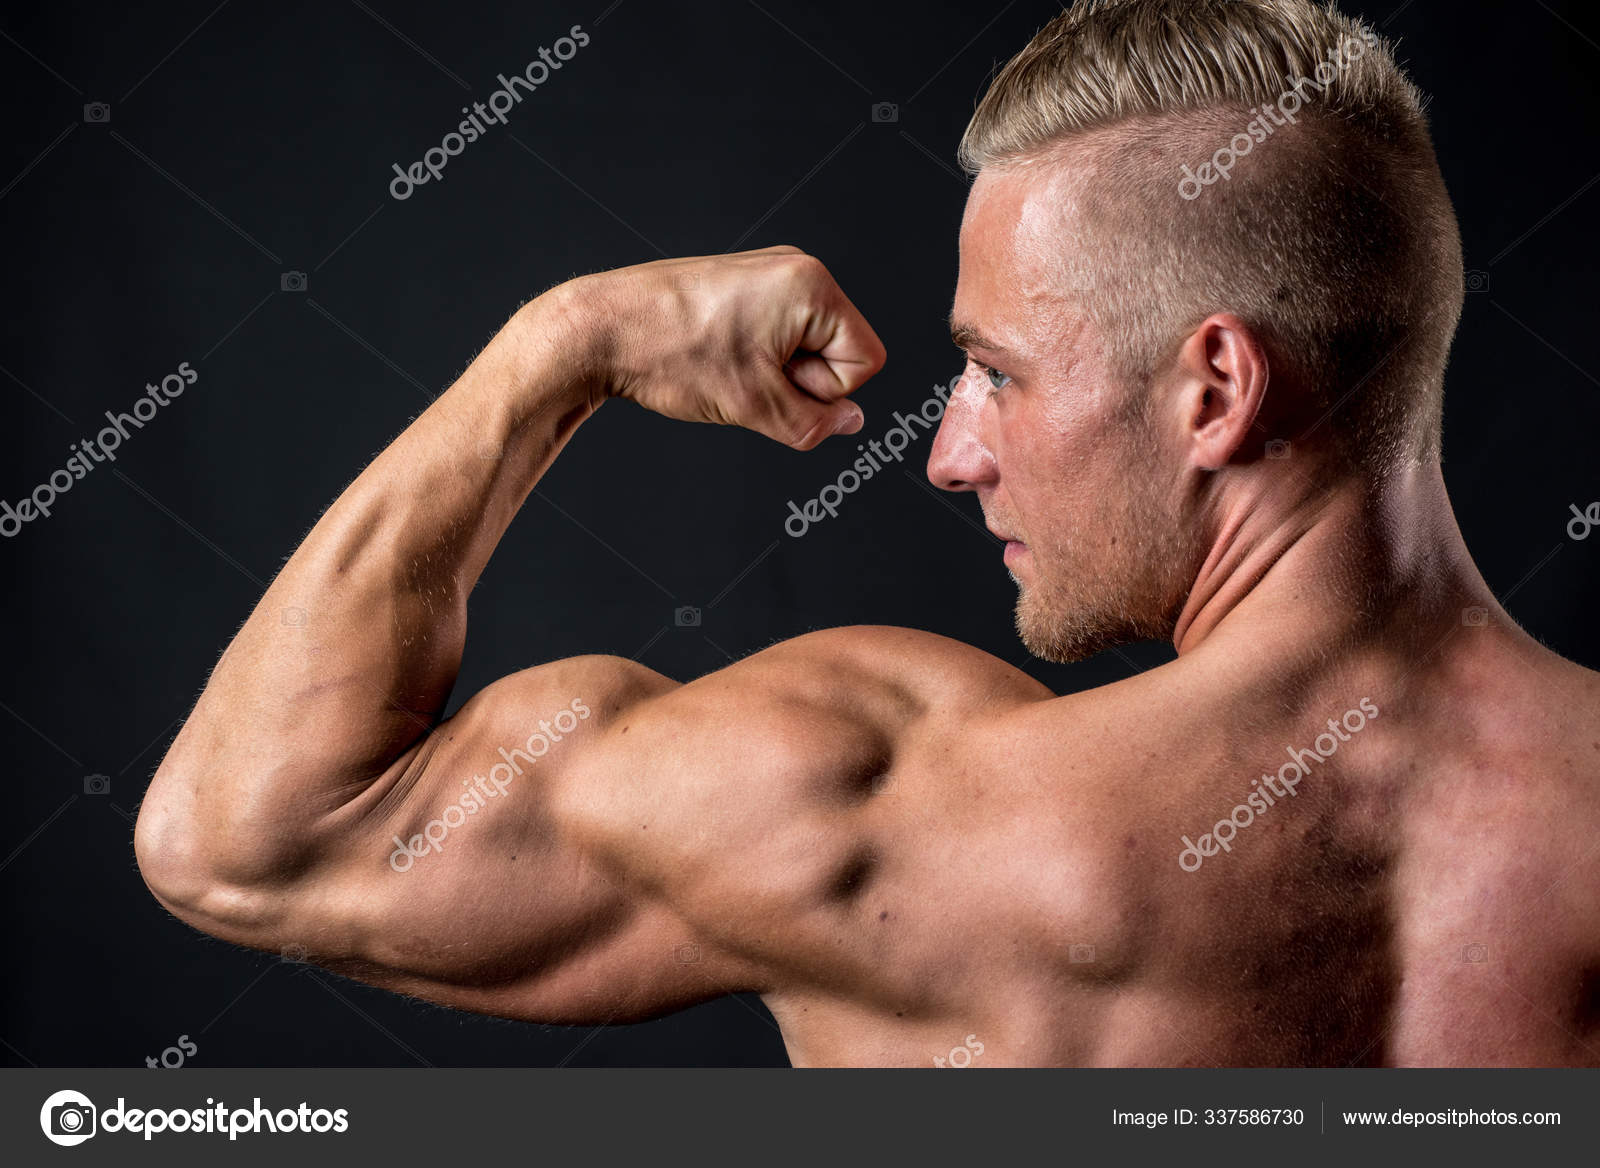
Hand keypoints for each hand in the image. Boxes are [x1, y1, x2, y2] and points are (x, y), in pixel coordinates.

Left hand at [564, 246, 886, 449]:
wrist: (601, 329)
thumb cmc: (668, 351)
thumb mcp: (754, 405)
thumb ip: (814, 424)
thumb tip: (848, 423)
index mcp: (811, 286)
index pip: (864, 362)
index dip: (823, 392)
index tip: (774, 385)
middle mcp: (795, 269)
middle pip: (836, 352)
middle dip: (797, 381)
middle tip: (743, 377)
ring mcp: (767, 274)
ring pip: (803, 349)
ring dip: (771, 374)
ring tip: (723, 367)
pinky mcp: (742, 286)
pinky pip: (775, 336)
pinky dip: (752, 359)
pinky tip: (715, 359)